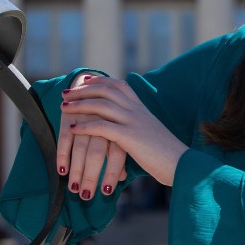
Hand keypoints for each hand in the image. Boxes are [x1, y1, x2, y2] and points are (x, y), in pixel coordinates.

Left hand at [60, 75, 187, 185]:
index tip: (84, 81)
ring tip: (64, 108)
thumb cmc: (165, 154)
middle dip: (83, 90)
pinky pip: (102, 127)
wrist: (181, 163)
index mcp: (142, 107)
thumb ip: (137, 126)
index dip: (99, 81)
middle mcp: (137, 110)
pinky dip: (84, 126)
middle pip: (106, 90)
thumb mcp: (150, 133)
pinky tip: (72, 129)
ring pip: (101, 105)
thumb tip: (123, 128)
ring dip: (79, 105)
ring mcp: (134, 121)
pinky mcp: (130, 137)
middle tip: (65, 94)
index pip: (118, 85)